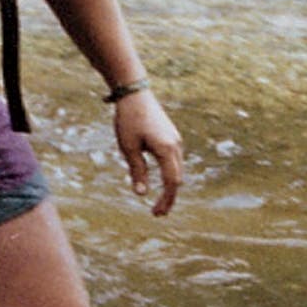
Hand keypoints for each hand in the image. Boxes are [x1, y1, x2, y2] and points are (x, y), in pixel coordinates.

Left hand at [113, 89, 183, 216]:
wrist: (134, 93)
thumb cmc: (129, 119)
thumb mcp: (128, 147)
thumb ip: (137, 171)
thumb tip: (141, 194)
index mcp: (166, 149)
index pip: (172, 182)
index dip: (165, 200)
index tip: (156, 213)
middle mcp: (176, 145)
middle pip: (177, 179)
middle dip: (168, 197)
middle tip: (157, 213)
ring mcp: (175, 140)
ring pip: (177, 170)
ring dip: (170, 186)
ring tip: (158, 201)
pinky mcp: (171, 136)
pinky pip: (174, 160)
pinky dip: (169, 174)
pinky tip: (160, 180)